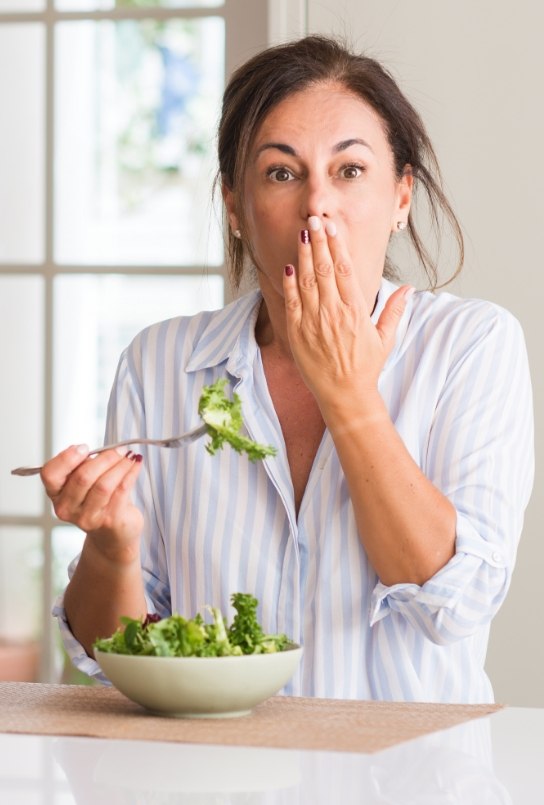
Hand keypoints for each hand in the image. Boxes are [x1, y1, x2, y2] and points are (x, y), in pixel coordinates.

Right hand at [40, 445, 143, 559]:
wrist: (112, 534)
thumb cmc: (98, 502)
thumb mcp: (85, 482)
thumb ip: (85, 466)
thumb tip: (103, 450)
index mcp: (56, 494)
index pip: (50, 474)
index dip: (67, 458)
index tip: (85, 447)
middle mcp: (67, 508)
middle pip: (82, 477)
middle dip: (104, 458)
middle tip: (119, 449)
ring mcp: (87, 517)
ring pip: (103, 484)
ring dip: (120, 465)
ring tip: (130, 456)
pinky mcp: (108, 521)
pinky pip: (121, 491)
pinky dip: (130, 473)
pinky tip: (136, 465)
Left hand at [282, 216, 412, 404]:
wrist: (344, 395)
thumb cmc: (365, 367)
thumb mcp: (385, 339)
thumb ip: (394, 310)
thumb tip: (409, 288)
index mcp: (356, 311)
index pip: (344, 270)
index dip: (337, 246)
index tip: (333, 228)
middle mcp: (333, 313)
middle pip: (323, 269)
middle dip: (319, 242)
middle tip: (314, 220)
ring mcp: (313, 322)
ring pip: (306, 281)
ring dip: (304, 256)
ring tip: (303, 234)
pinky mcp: (297, 333)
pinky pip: (292, 302)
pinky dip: (289, 283)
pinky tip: (289, 266)